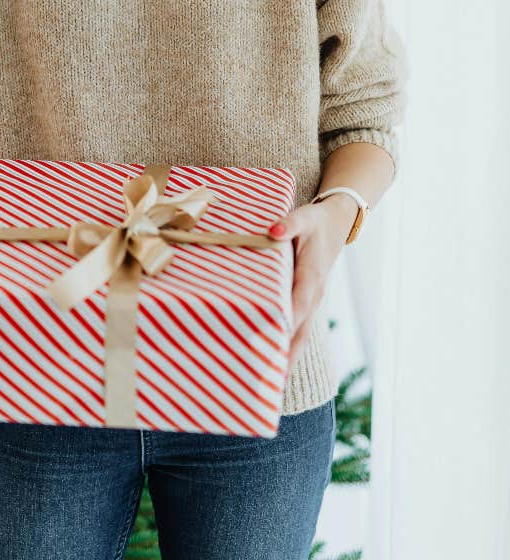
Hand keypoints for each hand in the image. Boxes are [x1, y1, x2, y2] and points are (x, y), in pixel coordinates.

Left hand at [267, 198, 353, 379]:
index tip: (272, 346)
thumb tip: (273, 231)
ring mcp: (311, 302)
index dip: (287, 325)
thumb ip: (289, 224)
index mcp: (311, 277)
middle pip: (300, 333)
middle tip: (267, 383)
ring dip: (286, 360)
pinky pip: (297, 331)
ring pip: (300, 337)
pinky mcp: (306, 304)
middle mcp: (314, 296)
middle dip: (285, 357)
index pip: (299, 305)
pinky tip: (272, 365)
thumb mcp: (304, 217)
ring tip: (268, 387)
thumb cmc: (315, 222)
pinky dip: (286, 349)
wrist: (336, 225)